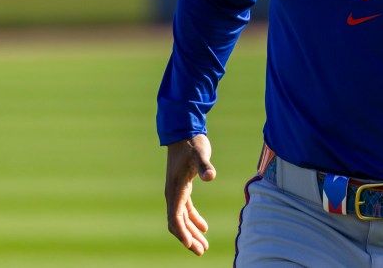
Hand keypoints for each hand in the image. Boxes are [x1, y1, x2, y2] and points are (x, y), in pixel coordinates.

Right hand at [164, 134, 216, 254]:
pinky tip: (204, 227)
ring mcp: (177, 191)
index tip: (190, 245)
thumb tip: (210, 176)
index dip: (182, 233)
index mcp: (175, 189)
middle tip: (201, 252)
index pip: (176, 217)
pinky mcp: (183, 187)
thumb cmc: (192, 143)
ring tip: (203, 246)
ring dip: (192, 232)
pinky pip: (186, 209)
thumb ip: (204, 166)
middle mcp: (172, 193)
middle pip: (178, 223)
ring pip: (182, 218)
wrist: (183, 131)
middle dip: (188, 239)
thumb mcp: (200, 153)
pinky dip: (194, 220)